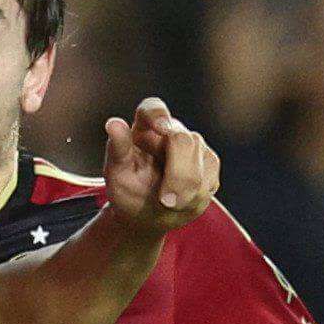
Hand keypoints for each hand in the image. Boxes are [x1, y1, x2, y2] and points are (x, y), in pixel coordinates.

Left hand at [102, 97, 218, 234]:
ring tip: (167, 204)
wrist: (147, 215)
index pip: (152, 109)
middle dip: (178, 175)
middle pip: (183, 140)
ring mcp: (194, 144)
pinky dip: (196, 198)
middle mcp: (171, 129)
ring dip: (185, 191)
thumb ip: (118, 148)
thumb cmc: (129, 190)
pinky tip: (182, 203)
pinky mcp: (209, 162)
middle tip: (166, 201)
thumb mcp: (117, 172)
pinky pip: (210, 179)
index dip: (158, 115)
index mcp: (144, 126)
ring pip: (202, 161)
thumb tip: (113, 124)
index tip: (160, 128)